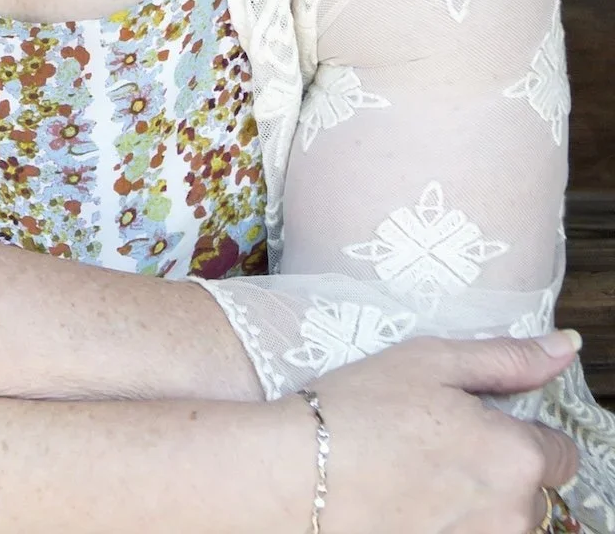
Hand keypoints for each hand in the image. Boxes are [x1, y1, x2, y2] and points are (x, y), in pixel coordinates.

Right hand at [275, 331, 581, 533]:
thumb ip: (507, 359)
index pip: (559, 452)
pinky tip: (405, 500)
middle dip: (498, 468)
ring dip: (474, 501)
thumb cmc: (360, 410)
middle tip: (438, 442)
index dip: (522, 430)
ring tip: (415, 473)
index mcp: (515, 458)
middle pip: (529, 491)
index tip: (481, 420)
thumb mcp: (432, 362)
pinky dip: (446, 522)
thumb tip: (564, 347)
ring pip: (499, 520)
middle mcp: (510, 516)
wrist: (298, 474)